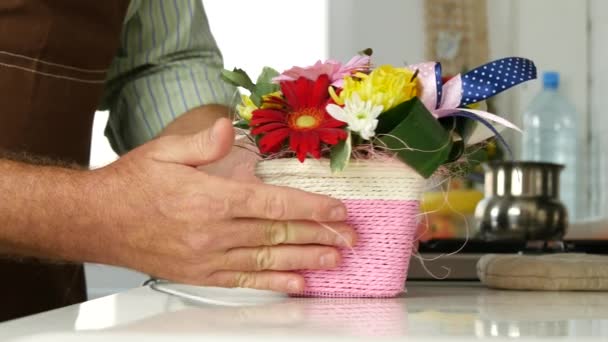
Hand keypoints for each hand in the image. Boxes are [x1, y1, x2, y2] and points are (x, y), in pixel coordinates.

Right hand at [86, 119, 356, 292]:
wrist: (97, 221)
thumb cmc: (131, 185)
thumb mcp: (163, 151)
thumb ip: (202, 143)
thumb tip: (227, 128)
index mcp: (211, 199)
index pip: (273, 203)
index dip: (311, 208)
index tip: (338, 211)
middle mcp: (215, 232)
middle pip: (279, 234)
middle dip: (320, 235)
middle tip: (351, 238)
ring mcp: (209, 257)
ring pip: (269, 260)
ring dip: (306, 260)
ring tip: (336, 260)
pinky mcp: (202, 273)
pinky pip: (245, 280)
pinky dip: (275, 283)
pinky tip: (297, 283)